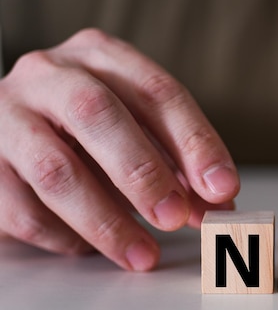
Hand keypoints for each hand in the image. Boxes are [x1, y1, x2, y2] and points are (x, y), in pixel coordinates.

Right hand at [0, 28, 238, 270]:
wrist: (9, 129)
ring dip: (107, 220)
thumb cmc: (85, 128)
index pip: (157, 91)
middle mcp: (49, 74)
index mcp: (100, 56)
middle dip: (145, 173)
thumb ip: (177, 164)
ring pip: (56, 169)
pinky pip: (23, 209)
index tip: (223, 188)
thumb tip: (217, 206)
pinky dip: (64, 236)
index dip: (195, 142)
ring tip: (143, 254)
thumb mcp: (136, 130)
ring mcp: (6, 115)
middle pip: (98, 115)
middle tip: (177, 217)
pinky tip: (90, 247)